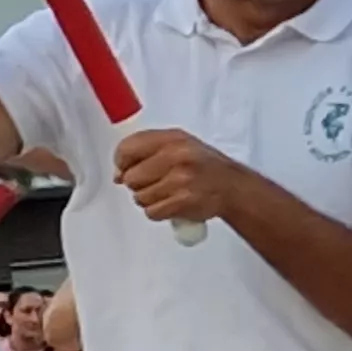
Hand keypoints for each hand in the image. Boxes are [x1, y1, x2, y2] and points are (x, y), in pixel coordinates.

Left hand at [111, 128, 252, 226]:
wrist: (233, 187)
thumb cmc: (203, 166)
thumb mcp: (179, 145)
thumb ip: (146, 152)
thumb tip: (118, 174)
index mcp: (172, 139)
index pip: (127, 148)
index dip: (121, 162)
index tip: (124, 169)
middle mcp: (175, 157)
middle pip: (130, 177)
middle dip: (137, 184)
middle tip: (154, 183)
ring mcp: (180, 180)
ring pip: (140, 197)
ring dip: (149, 199)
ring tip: (167, 193)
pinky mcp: (183, 202)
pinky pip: (152, 212)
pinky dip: (158, 211)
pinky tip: (171, 204)